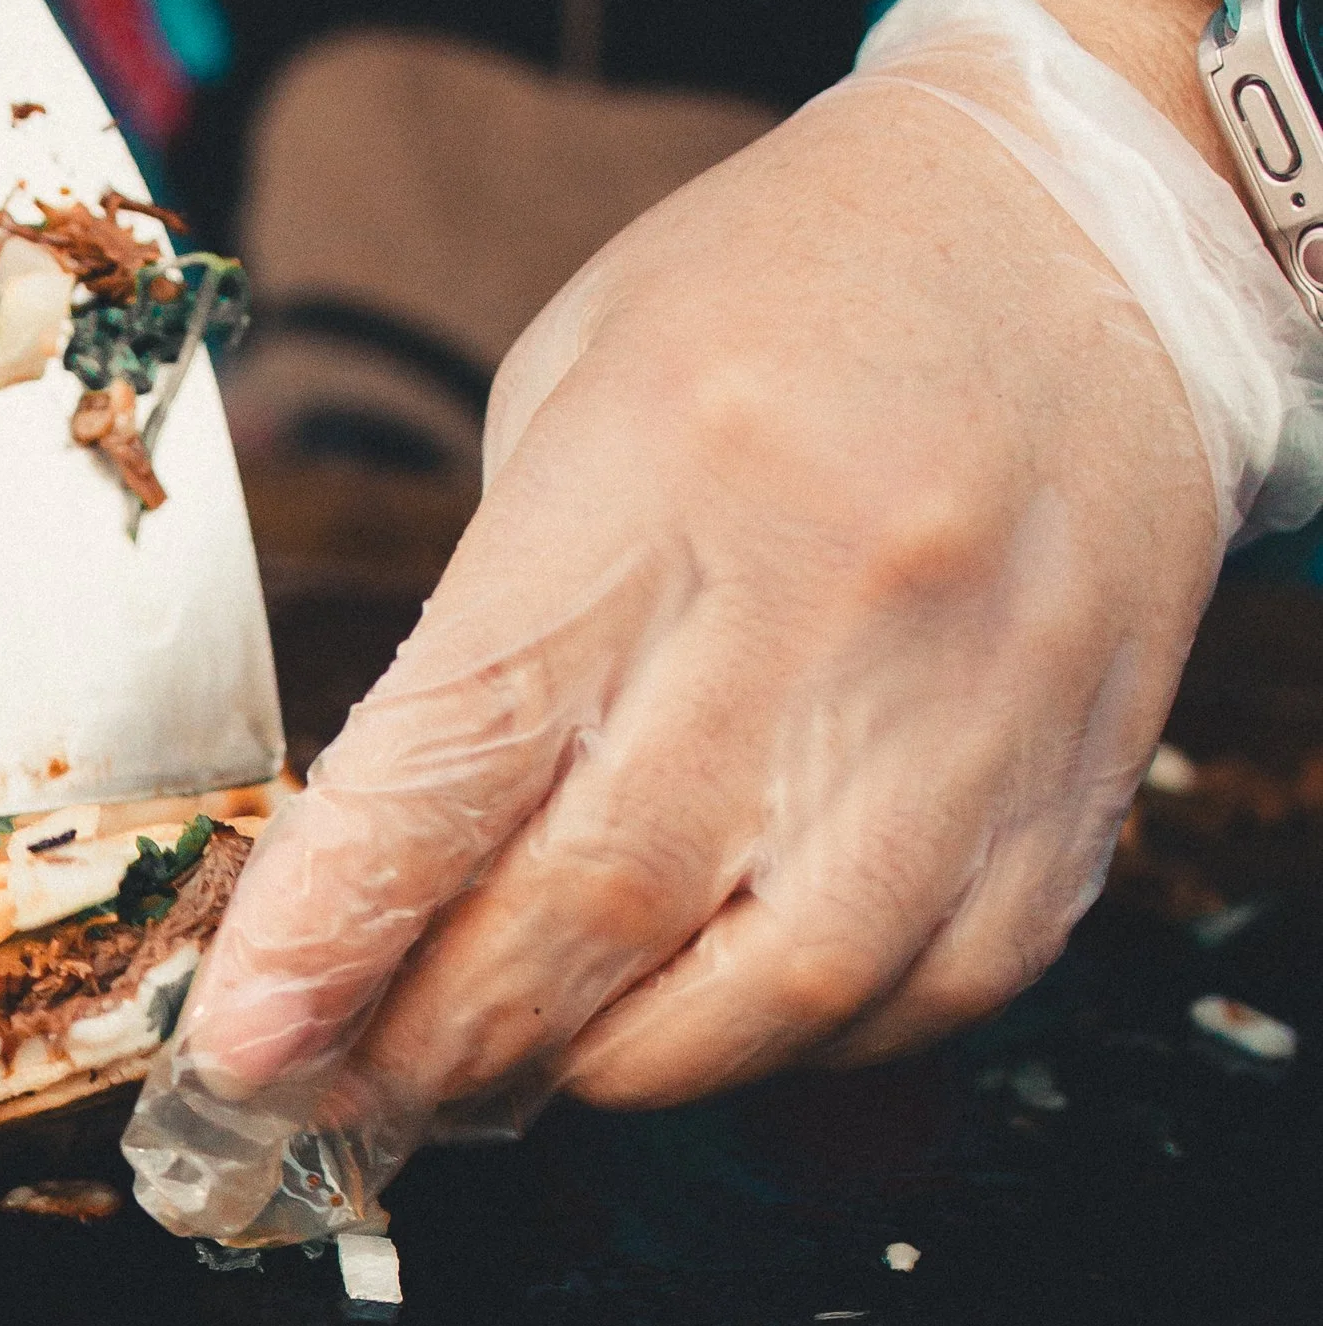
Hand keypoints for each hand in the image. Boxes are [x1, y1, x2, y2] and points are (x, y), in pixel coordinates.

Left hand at [128, 0, 1322, 1240]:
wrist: (1081, 241)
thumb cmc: (788, 305)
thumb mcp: (580, 393)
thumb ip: (493, 628)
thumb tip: (373, 877)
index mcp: (674, 459)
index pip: (469, 745)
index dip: (340, 920)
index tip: (246, 1036)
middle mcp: (837, 593)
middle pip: (599, 903)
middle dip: (438, 1033)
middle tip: (344, 1084)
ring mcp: (976, 708)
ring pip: (763, 996)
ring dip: (601, 1067)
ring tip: (504, 1061)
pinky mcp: (1072, 794)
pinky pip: (913, 1001)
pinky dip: (779, 1049)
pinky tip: (696, 1015)